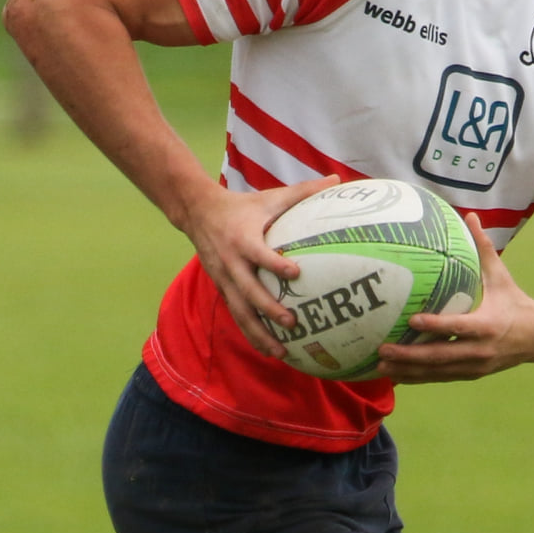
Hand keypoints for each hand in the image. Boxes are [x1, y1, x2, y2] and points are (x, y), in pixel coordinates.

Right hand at [181, 175, 339, 357]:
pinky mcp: (222, 289)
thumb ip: (303, 191)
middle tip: (292, 323)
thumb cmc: (241, 206)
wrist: (197, 212)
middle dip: (269, 310)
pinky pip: (238, 315)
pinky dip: (252, 334)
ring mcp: (225, 279)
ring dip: (259, 334)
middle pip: (248, 292)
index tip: (295, 273)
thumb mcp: (269, 197)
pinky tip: (269, 350)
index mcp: (242, 239)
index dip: (274, 264)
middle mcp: (231, 263)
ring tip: (281, 352)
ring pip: (241, 312)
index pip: (258, 254)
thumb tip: (337, 179)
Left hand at [377, 216, 533, 383]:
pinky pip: (442, 377)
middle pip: (440, 356)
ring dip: (408, 371)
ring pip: (438, 372)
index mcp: (488, 325)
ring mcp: (476, 366)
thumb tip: (470, 216)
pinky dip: (419, 377)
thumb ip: (484, 249)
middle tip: (382, 349)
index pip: (457, 326)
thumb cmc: (517, 304)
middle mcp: (480, 350)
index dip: (434, 325)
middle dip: (409, 356)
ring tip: (381, 366)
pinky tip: (398, 375)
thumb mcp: (502, 277)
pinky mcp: (472, 374)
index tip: (411, 320)